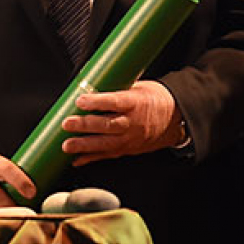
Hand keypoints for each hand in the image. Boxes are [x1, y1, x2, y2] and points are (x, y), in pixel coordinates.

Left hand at [60, 80, 182, 166]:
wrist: (175, 118)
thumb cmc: (155, 99)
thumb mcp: (139, 87)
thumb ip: (116, 89)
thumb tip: (90, 84)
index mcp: (136, 103)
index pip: (114, 102)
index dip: (97, 102)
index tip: (80, 100)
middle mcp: (133, 123)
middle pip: (107, 125)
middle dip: (85, 126)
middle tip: (67, 123)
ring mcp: (130, 139)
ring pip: (105, 144)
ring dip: (84, 145)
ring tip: (67, 146)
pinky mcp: (128, 149)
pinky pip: (108, 155)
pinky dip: (91, 158)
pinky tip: (77, 160)